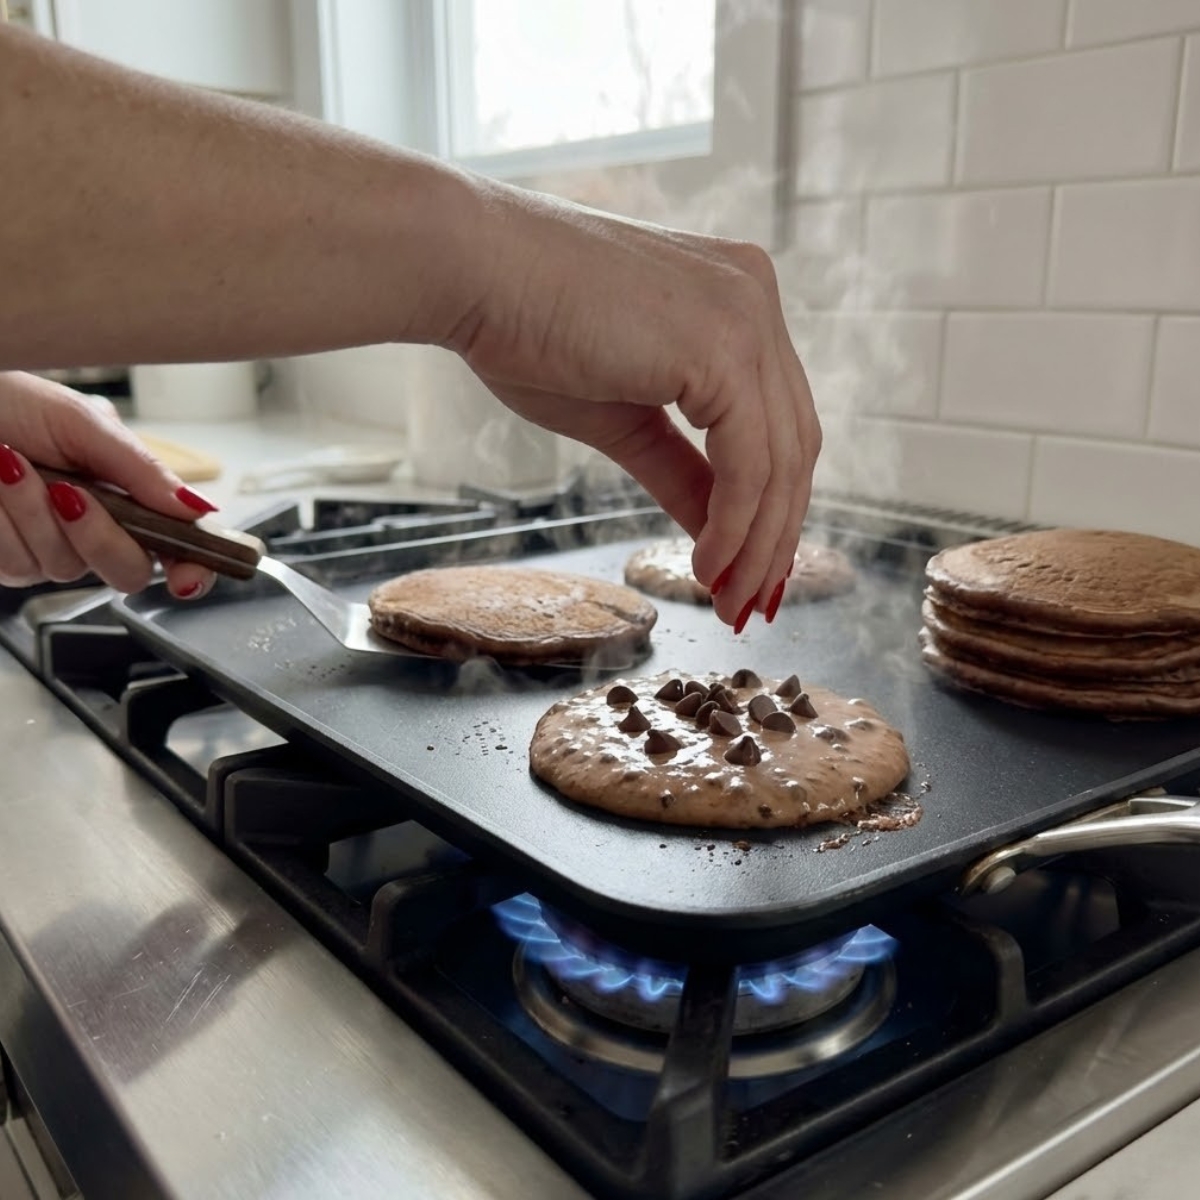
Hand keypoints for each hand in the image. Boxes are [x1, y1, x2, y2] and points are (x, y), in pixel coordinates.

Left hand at [0, 371, 217, 596]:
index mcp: (130, 496)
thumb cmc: (9, 402)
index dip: (193, 569)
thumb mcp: (84, 423)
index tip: (187, 577)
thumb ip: (142, 469)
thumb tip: (197, 508)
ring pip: (64, 567)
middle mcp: (97, 530)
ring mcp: (51, 550)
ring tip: (10, 462)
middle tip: (70, 493)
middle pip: (128, 572)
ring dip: (32, 513)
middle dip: (99, 535)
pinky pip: (16, 563)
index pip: (179, 548)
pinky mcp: (7, 560)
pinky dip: (2, 521)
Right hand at [454, 185, 820, 629]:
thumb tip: (719, 536)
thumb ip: (683, 472)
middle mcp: (756, 298)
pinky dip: (737, 525)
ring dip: (758, 545)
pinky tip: (707, 566)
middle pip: (794, 445)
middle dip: (774, 536)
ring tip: (728, 601)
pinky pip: (752, 462)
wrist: (472, 273)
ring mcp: (747, 316)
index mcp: (737, 302)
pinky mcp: (724, 345)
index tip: (751, 570)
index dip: (771, 506)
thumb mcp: (624, 418)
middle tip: (749, 604)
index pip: (779, 422)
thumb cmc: (527, 330)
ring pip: (783, 460)